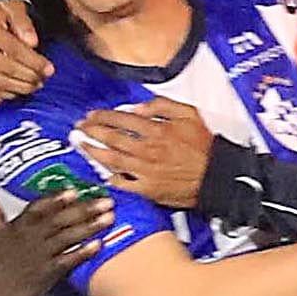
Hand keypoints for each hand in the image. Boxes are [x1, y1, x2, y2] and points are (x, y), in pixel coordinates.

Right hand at [0, 0, 51, 102]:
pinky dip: (8, 94)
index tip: (49, 68)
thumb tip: (32, 42)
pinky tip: (21, 89)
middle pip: (4, 68)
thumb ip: (23, 21)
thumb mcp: (13, 7)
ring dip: (20, 87)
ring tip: (36, 84)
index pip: (12, 48)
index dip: (33, 61)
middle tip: (44, 78)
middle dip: (28, 76)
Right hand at [0, 190, 111, 295]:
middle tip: (105, 200)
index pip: (40, 206)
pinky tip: (98, 245)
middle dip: (85, 208)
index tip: (74, 189)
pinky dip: (83, 252)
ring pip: (69, 236)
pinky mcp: (45, 274)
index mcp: (16, 227)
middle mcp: (30, 237)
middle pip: (62, 218)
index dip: (58, 198)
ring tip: (108, 217)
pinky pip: (68, 260)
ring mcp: (39, 255)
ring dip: (90, 225)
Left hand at [70, 98, 209, 206]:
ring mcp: (146, 171)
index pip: (122, 120)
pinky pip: (124, 183)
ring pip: (112, 160)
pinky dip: (111, 177)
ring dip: (94, 152)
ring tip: (83, 145)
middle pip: (112, 139)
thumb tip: (138, 107)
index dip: (103, 116)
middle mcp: (148, 150)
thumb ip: (162, 106)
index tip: (92, 115)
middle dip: (92, 132)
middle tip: (80, 128)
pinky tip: (102, 172)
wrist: (216, 175)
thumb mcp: (188, 114)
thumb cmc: (204, 146)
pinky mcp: (148, 189)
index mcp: (157, 130)